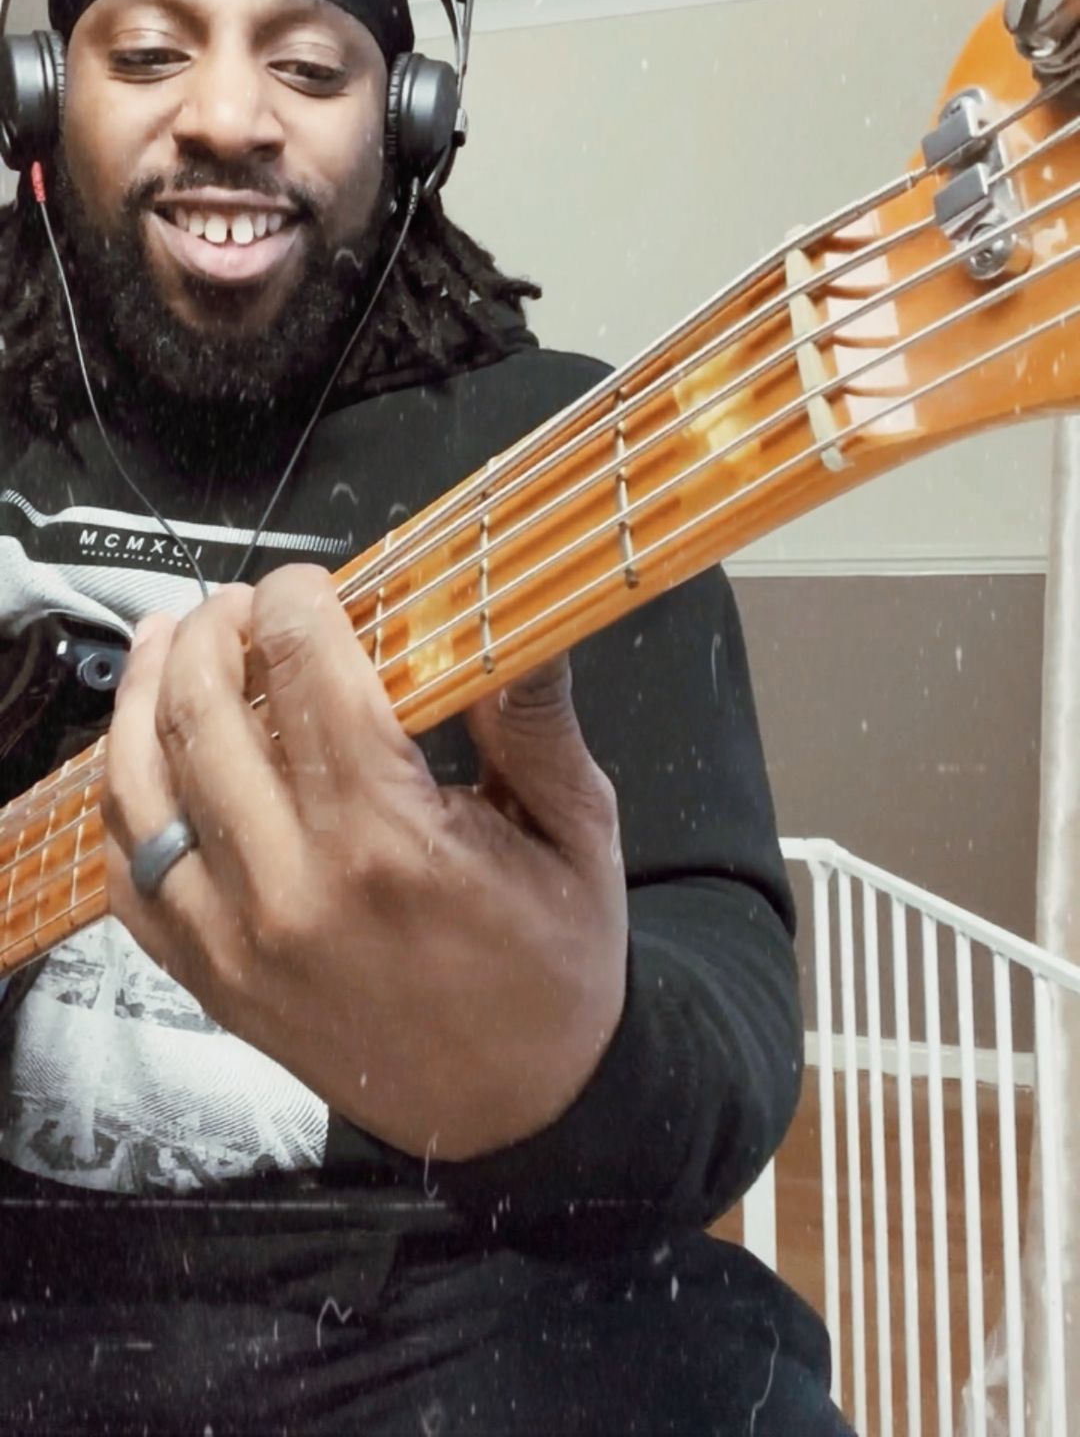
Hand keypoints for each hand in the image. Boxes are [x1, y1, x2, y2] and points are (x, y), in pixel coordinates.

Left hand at [102, 565, 627, 1161]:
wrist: (518, 1113)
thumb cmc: (554, 971)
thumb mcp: (578, 834)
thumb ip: (532, 717)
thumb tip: (519, 614)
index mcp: (390, 838)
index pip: (308, 670)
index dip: (299, 600)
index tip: (314, 583)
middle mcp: (293, 886)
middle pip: (207, 711)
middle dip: (216, 629)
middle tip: (243, 604)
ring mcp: (234, 939)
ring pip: (142, 785)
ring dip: (146, 693)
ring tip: (171, 641)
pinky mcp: (209, 977)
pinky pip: (130, 873)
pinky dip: (126, 800)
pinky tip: (147, 754)